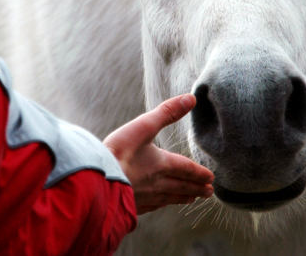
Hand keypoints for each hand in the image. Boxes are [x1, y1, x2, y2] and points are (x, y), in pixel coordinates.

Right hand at [103, 94, 213, 213]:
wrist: (95, 182)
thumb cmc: (119, 152)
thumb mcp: (143, 126)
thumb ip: (167, 112)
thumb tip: (191, 98)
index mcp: (161, 164)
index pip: (186, 169)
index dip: (199, 173)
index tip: (211, 178)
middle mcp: (157, 183)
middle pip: (181, 186)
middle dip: (196, 188)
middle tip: (209, 192)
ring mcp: (144, 196)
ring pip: (169, 197)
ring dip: (182, 197)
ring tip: (191, 198)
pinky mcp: (131, 205)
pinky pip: (152, 206)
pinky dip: (161, 205)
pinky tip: (160, 204)